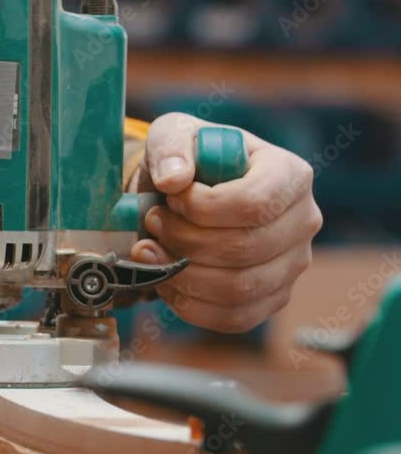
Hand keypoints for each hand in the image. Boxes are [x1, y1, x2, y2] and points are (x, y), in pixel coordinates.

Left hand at [131, 113, 322, 333]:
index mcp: (290, 175)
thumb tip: (175, 180)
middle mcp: (303, 221)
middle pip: (244, 250)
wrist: (186, 195)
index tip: (170, 197)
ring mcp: (291, 265)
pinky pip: (232, 318)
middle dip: (184, 241)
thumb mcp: (175, 136)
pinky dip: (189, 304)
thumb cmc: (189, 161)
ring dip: (181, 274)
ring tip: (150, 251)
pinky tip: (166, 279)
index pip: (256, 204)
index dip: (202, 209)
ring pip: (238, 289)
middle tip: (152, 225)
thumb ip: (172, 147)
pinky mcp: (271, 298)